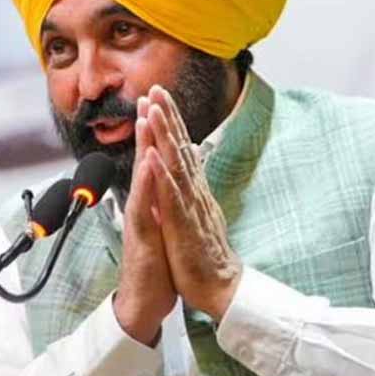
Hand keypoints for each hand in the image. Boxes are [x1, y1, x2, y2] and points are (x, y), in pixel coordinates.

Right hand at [114, 94, 176, 345]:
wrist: (144, 302)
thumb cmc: (155, 265)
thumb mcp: (162, 226)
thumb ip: (162, 200)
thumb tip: (166, 176)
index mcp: (151, 202)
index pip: (155, 160)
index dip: (158, 131)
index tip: (160, 101)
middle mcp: (142, 206)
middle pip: (145, 160)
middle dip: (147, 127)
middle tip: (148, 95)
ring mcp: (139, 220)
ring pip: (141, 179)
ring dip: (144, 147)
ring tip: (146, 118)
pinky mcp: (140, 238)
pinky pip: (143, 208)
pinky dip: (146, 185)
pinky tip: (149, 165)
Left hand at [143, 85, 241, 320]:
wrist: (221, 288)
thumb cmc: (205, 253)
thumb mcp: (197, 213)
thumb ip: (193, 186)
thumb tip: (191, 159)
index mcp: (194, 189)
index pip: (182, 148)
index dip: (171, 121)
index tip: (160, 96)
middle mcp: (194, 191)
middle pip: (181, 146)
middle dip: (169, 116)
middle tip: (157, 87)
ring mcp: (191, 206)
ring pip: (176, 164)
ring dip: (165, 135)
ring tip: (154, 109)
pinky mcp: (185, 224)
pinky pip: (172, 196)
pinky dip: (162, 174)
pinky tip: (153, 156)